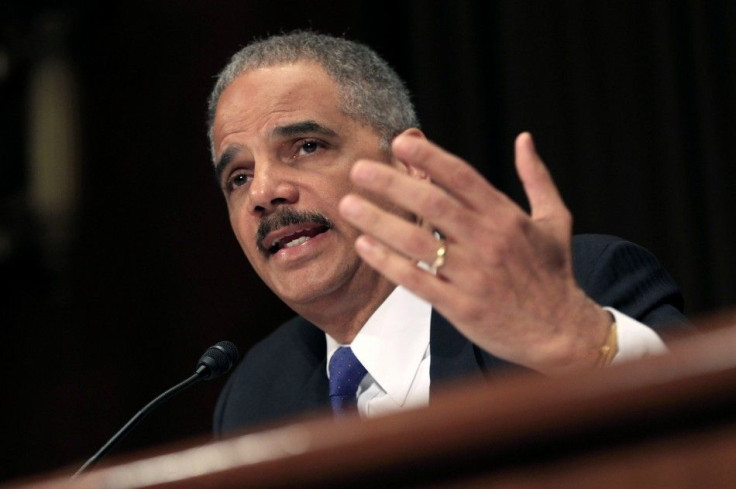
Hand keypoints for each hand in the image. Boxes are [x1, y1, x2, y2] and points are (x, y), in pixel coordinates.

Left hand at [338, 132, 610, 373]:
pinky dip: (388, 262)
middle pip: (433, 205)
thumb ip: (537, 177)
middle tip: (359, 169)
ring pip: (417, 243)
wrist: (561, 332)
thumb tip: (524, 138)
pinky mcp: (460, 306)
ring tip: (348, 205)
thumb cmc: (553, 274)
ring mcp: (473, 275)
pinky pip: (416, 280)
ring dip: (379, 221)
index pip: (461, 177)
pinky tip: (365, 246)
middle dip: (392, 184)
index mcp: (507, 217)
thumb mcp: (555, 220)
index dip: (429, 157)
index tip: (399, 142)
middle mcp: (488, 241)